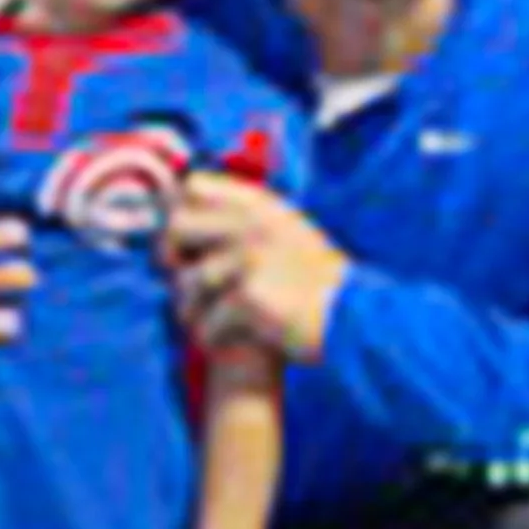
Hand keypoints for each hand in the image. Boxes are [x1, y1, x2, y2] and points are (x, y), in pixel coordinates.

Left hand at [163, 172, 347, 363]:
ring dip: (191, 311)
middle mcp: (251, 225)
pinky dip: (211, 338)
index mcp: (260, 205)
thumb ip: (247, 222)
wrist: (357, 320)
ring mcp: (249, 260)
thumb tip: (186, 216)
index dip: (179, 214)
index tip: (186, 244)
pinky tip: (225, 343)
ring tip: (209, 323)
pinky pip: (205, 322)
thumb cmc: (319, 284)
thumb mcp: (287, 232)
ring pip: (185, 284)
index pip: (193, 186)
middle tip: (188, 285)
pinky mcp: (249, 299)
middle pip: (175, 227)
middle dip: (172, 260)